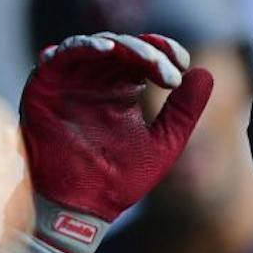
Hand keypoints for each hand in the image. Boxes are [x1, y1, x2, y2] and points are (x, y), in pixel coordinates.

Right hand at [19, 32, 212, 252]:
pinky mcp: (46, 83)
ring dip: (122, 45)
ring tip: (144, 58)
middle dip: (148, 51)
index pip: (145, 56)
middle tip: (169, 70)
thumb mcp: (163, 143)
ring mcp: (72, 80)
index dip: (164, 51)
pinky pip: (62, 54)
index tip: (182, 63)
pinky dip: (82, 46)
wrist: (82, 207)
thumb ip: (183, 111)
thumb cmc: (121, 179)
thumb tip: (206, 73)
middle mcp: (97, 80)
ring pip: (97, 45)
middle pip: (124, 46)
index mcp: (123, 91)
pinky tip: (106, 50)